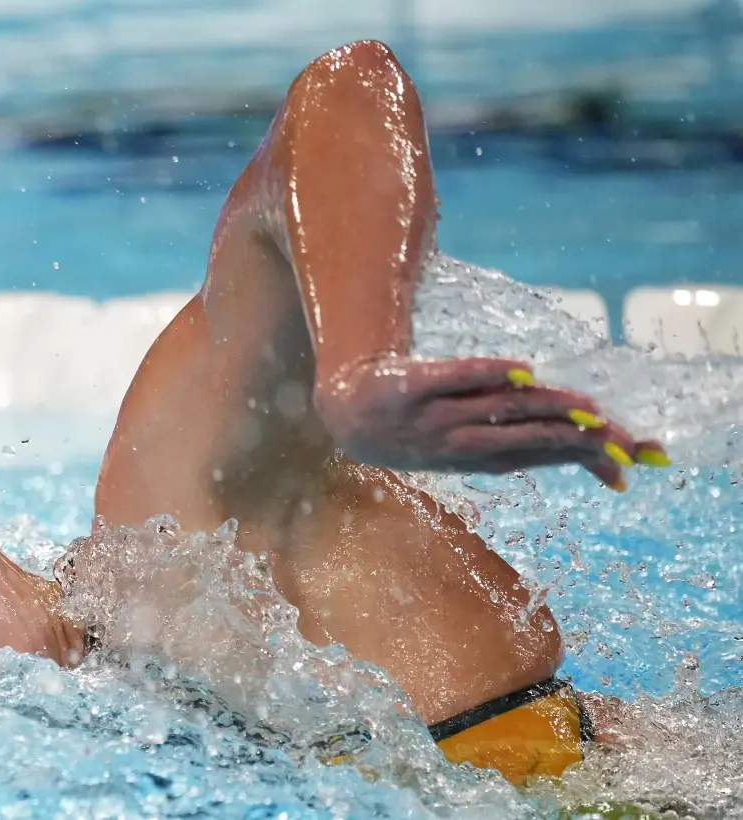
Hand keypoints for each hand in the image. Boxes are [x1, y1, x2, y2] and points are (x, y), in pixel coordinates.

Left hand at [315, 356, 668, 490]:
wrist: (348, 412)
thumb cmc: (427, 427)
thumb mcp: (476, 447)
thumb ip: (534, 444)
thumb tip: (602, 458)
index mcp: (479, 458)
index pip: (541, 457)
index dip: (586, 458)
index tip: (630, 457)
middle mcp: (459, 443)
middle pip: (524, 440)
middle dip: (571, 439)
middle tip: (615, 435)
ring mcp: (434, 416)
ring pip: (497, 411)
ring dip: (544, 407)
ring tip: (586, 406)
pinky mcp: (411, 386)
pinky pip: (452, 378)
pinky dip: (487, 374)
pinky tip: (522, 369)